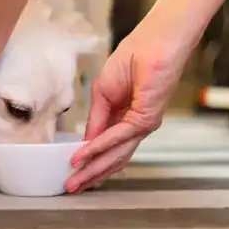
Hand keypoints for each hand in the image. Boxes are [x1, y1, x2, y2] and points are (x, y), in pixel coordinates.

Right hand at [65, 18, 195, 192]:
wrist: (157, 41)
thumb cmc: (135, 56)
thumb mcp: (103, 91)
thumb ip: (96, 118)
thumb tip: (86, 141)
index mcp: (126, 118)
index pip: (106, 146)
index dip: (88, 160)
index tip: (71, 172)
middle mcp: (136, 126)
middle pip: (111, 157)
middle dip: (89, 174)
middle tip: (71, 187)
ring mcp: (143, 124)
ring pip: (115, 154)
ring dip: (92, 169)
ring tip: (74, 181)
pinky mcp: (146, 118)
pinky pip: (117, 137)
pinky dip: (98, 147)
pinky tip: (83, 155)